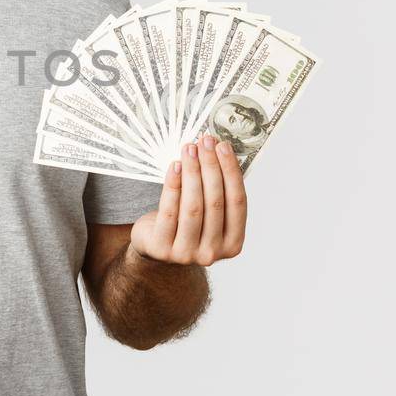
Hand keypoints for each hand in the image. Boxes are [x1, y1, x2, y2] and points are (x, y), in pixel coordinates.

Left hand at [129, 134, 247, 265]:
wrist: (157, 248)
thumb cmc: (186, 224)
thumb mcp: (208, 212)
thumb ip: (218, 190)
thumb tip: (219, 149)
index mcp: (233, 243)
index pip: (238, 203)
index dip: (231, 172)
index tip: (224, 147)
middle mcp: (213, 252)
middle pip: (215, 202)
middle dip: (211, 166)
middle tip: (205, 142)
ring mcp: (187, 254)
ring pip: (193, 206)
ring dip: (192, 172)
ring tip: (189, 149)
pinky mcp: (163, 249)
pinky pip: (169, 211)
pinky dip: (173, 185)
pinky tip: (175, 166)